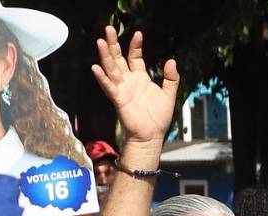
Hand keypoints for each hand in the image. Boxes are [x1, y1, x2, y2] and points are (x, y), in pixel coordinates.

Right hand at [91, 28, 178, 145]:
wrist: (152, 135)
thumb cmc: (158, 117)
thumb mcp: (169, 94)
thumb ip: (171, 78)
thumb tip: (172, 61)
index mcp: (140, 78)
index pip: (135, 57)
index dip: (135, 45)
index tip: (138, 34)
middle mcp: (129, 81)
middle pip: (118, 58)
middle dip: (113, 44)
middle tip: (108, 28)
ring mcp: (122, 89)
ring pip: (111, 68)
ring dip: (105, 55)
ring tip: (100, 41)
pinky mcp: (118, 99)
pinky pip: (108, 87)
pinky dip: (102, 78)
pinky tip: (96, 68)